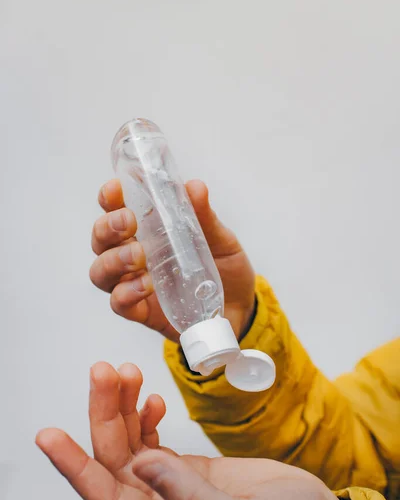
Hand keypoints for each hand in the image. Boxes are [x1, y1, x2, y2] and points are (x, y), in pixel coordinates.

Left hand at [37, 363, 347, 499]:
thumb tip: (142, 466)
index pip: (108, 498)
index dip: (75, 468)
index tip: (49, 436)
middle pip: (115, 458)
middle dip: (104, 413)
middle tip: (104, 369)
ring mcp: (174, 487)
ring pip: (130, 444)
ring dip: (122, 407)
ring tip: (122, 370)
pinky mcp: (190, 470)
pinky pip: (152, 440)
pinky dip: (146, 415)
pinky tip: (151, 398)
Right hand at [89, 179, 255, 341]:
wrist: (240, 306)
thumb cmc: (223, 267)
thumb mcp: (219, 237)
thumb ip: (204, 215)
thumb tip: (195, 187)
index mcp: (146, 230)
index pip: (116, 210)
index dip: (109, 199)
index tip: (115, 188)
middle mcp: (132, 255)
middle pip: (101, 240)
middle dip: (107, 228)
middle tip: (129, 222)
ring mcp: (134, 284)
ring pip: (101, 272)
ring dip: (113, 260)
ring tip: (139, 256)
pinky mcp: (143, 312)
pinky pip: (120, 304)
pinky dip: (126, 293)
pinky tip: (145, 285)